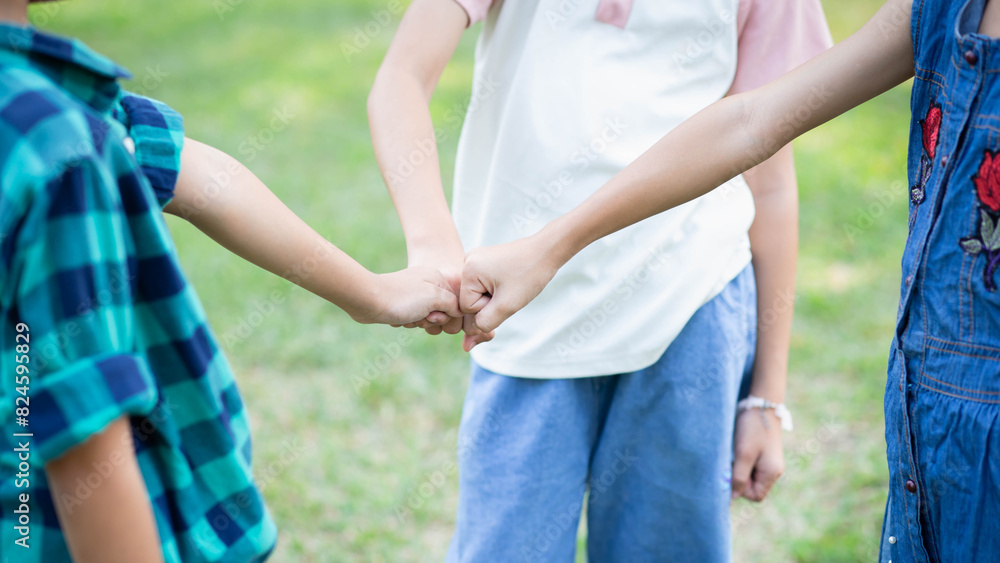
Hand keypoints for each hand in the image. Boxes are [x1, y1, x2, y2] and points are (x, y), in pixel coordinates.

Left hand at [347, 266, 461, 325]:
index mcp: (437, 277)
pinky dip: (407, 322)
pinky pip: (413, 318)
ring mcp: (414, 293)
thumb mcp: (434, 298)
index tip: (434, 315)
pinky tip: (399, 319)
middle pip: (442, 312)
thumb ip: (452, 304)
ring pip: (427, 317)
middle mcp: (426, 283)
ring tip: (407, 317)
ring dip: (418, 322)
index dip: (447, 315)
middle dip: (431, 320)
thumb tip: (459, 311)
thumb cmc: (402, 298)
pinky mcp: (402, 303)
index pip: (456, 302)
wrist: (369, 301)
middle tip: (420, 316)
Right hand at [459, 234, 561, 344]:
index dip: (488, 309)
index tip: (506, 293)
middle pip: (469, 302)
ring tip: (510, 287)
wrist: (546, 251)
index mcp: (468, 269)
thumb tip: (467, 342)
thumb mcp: (506, 306)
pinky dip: (493, 293)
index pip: (466, 308)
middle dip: (489, 305)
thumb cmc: (529, 275)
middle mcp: (466, 261)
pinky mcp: (482, 262)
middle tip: (509, 290)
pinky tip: (507, 286)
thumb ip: (484, 325)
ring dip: (493, 300)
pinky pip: (481, 287)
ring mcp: (473, 260)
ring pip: (476, 296)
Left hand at [731, 407, 785, 501]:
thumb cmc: (753, 429)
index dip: (741, 489)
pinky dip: (742, 463)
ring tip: (735, 454)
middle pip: (753, 488)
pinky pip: (751, 467)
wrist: (761, 405)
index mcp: (772, 473)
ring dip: (739, 470)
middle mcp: (773, 471)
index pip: (755, 496)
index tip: (733, 472)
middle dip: (739, 479)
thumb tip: (732, 497)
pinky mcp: (764, 455)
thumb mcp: (743, 454)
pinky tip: (738, 450)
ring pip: (750, 477)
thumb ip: (738, 477)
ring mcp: (769, 463)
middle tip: (732, 462)